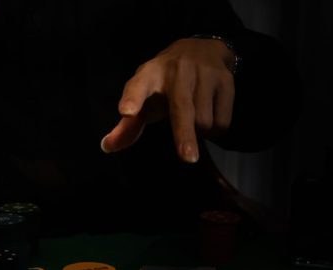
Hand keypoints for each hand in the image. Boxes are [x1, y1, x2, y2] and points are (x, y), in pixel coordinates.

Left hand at [100, 38, 235, 162]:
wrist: (202, 48)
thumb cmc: (165, 85)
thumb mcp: (145, 99)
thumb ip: (127, 126)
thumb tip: (107, 147)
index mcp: (149, 75)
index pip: (137, 87)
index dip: (132, 99)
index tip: (126, 112)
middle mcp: (176, 71)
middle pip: (181, 109)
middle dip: (184, 134)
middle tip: (187, 158)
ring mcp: (203, 73)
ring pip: (204, 121)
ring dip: (200, 133)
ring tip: (194, 120)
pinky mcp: (225, 80)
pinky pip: (222, 120)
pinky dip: (216, 130)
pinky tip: (210, 117)